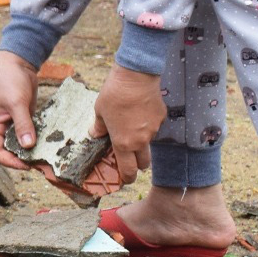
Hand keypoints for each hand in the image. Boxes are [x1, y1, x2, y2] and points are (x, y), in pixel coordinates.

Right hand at [0, 51, 39, 171]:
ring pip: (20, 145)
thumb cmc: (10, 79)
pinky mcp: (24, 119)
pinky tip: (49, 144)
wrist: (18, 63)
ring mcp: (12, 124)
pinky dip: (37, 140)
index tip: (26, 164)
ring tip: (46, 157)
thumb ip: (22, 124)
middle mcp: (0, 128)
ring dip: (31, 151)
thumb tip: (28, 146)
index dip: (10, 161)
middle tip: (40, 163)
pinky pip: (29, 135)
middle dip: (22, 159)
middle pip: (9, 151)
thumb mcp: (16, 102)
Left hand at [91, 65, 166, 184]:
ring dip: (142, 142)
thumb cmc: (114, 94)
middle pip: (143, 163)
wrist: (136, 76)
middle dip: (137, 164)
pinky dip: (148, 124)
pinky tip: (140, 111)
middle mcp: (141, 141)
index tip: (124, 179)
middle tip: (129, 158)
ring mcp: (153, 130)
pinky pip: (154, 127)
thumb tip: (96, 135)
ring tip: (131, 125)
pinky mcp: (161, 118)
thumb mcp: (100, 112)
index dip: (127, 178)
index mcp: (123, 143)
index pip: (128, 171)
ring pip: (149, 143)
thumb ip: (99, 128)